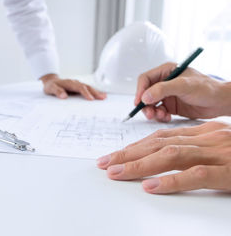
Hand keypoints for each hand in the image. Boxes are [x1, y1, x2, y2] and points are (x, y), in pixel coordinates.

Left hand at [40, 74, 105, 99]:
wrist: (50, 81)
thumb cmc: (51, 86)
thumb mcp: (51, 88)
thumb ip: (57, 91)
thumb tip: (64, 96)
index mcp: (70, 83)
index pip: (79, 88)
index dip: (86, 93)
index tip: (91, 99)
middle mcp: (75, 83)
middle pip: (87, 87)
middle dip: (95, 92)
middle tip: (102, 98)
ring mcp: (78, 85)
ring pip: (89, 88)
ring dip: (96, 92)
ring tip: (104, 97)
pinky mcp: (79, 88)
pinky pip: (87, 89)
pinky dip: (94, 92)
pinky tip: (100, 96)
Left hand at [97, 121, 230, 193]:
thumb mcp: (220, 147)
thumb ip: (195, 150)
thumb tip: (163, 159)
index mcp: (204, 133)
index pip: (160, 138)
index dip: (133, 147)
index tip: (113, 156)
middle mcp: (207, 138)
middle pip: (158, 144)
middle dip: (128, 154)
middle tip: (104, 164)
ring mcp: (219, 153)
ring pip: (171, 156)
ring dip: (140, 165)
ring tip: (116, 173)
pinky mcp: (230, 171)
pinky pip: (197, 175)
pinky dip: (172, 181)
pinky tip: (151, 187)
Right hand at [135, 63, 230, 121]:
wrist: (220, 103)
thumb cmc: (207, 88)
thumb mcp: (184, 86)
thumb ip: (163, 89)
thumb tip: (145, 97)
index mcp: (166, 71)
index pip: (146, 79)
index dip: (140, 90)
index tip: (139, 102)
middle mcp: (165, 82)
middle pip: (146, 93)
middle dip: (146, 104)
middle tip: (149, 113)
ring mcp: (167, 95)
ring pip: (151, 104)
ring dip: (152, 111)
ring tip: (160, 116)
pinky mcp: (171, 106)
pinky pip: (158, 111)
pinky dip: (160, 116)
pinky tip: (167, 117)